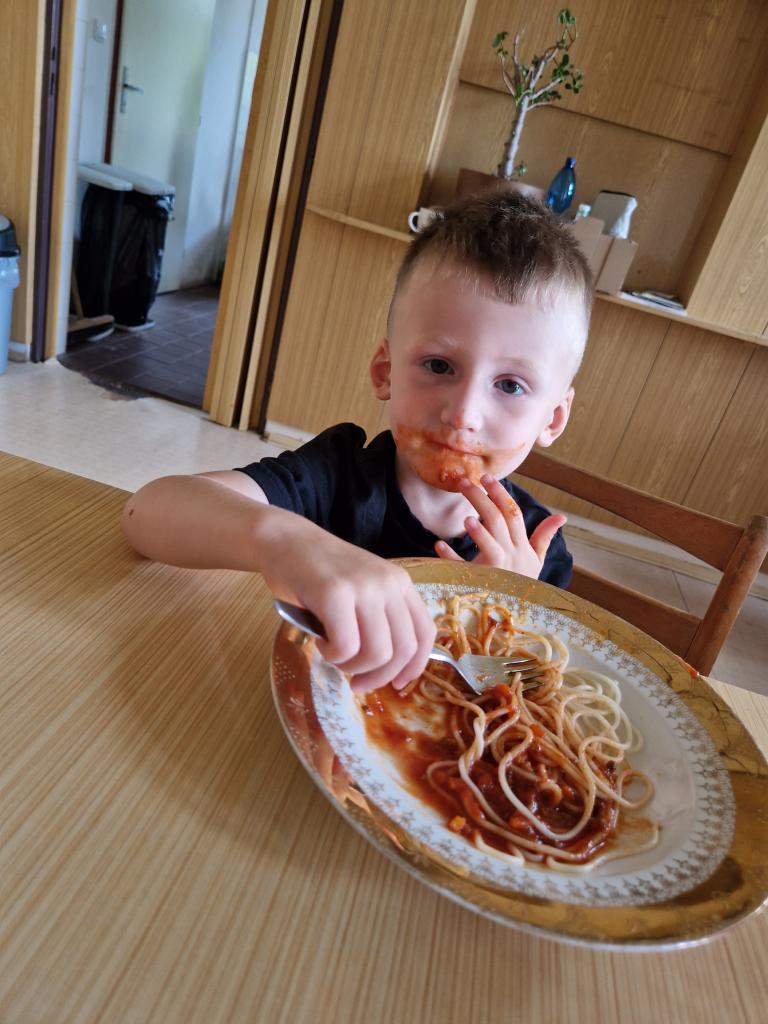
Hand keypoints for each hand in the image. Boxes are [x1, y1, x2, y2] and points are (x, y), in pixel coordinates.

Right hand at [258, 513, 435, 691]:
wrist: (285, 541)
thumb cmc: (320, 573)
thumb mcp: (363, 590)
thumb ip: (380, 619)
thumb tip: (388, 670)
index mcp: (400, 583)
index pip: (425, 633)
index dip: (414, 666)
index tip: (396, 684)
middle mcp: (389, 583)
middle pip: (403, 650)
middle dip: (379, 677)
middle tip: (355, 682)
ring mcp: (363, 587)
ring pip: (377, 654)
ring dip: (352, 666)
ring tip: (333, 653)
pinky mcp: (335, 594)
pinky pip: (345, 647)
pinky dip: (332, 655)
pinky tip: (319, 641)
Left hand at [434, 474, 565, 578]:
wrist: (516, 619)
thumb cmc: (522, 585)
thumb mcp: (536, 562)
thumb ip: (544, 537)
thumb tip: (562, 516)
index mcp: (522, 548)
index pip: (513, 515)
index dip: (500, 495)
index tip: (487, 478)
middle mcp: (511, 557)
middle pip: (497, 522)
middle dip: (482, 499)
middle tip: (465, 482)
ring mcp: (495, 571)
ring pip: (490, 547)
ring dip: (478, 533)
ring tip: (466, 519)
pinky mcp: (477, 584)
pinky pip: (464, 571)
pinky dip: (451, 558)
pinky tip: (439, 545)